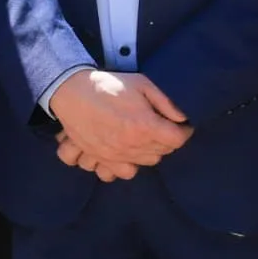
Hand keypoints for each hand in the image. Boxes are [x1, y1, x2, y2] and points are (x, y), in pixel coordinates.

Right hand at [47, 69, 191, 173]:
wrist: (72, 92)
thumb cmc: (109, 85)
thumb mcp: (141, 84)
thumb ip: (165, 102)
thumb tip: (182, 118)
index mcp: (145, 126)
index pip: (177, 139)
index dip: (185, 131)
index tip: (183, 126)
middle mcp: (132, 146)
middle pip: (163, 153)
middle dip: (167, 140)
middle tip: (162, 127)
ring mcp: (115, 156)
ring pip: (145, 164)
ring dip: (148, 153)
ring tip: (144, 140)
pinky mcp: (100, 159)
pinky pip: (119, 174)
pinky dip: (124, 167)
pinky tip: (125, 153)